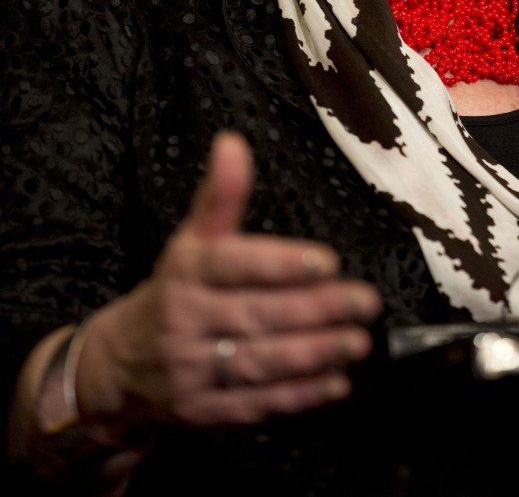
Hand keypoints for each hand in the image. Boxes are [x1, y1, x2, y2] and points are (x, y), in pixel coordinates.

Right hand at [74, 131, 382, 440]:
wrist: (118, 366)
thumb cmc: (174, 291)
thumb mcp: (191, 240)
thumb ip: (220, 196)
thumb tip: (232, 142)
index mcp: (186, 271)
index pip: (233, 265)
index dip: (280, 264)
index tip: (327, 261)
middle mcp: (186, 320)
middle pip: (256, 315)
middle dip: (315, 310)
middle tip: (364, 303)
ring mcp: (192, 370)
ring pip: (259, 362)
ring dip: (314, 354)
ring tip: (358, 342)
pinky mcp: (203, 412)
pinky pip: (255, 404)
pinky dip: (298, 396)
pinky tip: (335, 383)